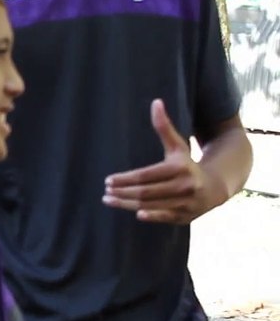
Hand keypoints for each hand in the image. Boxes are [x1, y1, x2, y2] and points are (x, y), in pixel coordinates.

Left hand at [103, 99, 219, 223]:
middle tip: (105, 191)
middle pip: (146, 192)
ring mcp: (186, 203)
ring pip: (151, 205)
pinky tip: (135, 214)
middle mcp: (184, 186)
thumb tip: (156, 102)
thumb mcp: (177, 145)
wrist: (215, 186)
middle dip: (123, 192)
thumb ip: (164, 127)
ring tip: (109, 200)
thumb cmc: (188, 164)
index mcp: (180, 168)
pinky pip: (165, 218)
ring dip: (127, 204)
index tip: (107, 180)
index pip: (146, 175)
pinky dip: (151, 216)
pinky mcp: (185, 216)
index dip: (125, 179)